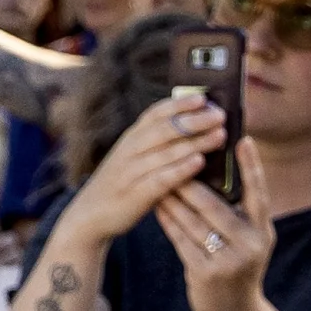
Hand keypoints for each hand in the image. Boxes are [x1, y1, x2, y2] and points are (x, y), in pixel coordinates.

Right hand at [70, 91, 222, 241]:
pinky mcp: (135, 194)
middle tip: (220, 115)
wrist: (90, 213)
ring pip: (166, 152)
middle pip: (165, 129)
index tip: (203, 97)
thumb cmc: (121, 182)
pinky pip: (161, 178)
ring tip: (220, 135)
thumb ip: (155, 142)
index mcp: (131, 138)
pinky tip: (200, 163)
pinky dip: (180, 169)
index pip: (155, 113)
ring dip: (195, 141)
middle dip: (194, 120)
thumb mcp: (132, 156)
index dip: (179, 104)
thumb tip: (192, 126)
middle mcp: (130, 150)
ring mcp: (131, 171)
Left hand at [153, 134, 275, 310]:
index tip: (242, 138)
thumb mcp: (245, 239)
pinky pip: (181, 239)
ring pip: (193, 221)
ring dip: (172, 199)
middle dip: (189, 182)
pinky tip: (157, 206)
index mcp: (263, 231)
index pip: (259, 193)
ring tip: (156, 177)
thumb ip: (235, 212)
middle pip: (214, 206)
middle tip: (172, 156)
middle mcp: (251, 244)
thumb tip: (210, 170)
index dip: (251, 166)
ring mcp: (229, 261)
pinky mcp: (206, 273)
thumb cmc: (235, 264)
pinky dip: (168, 221)